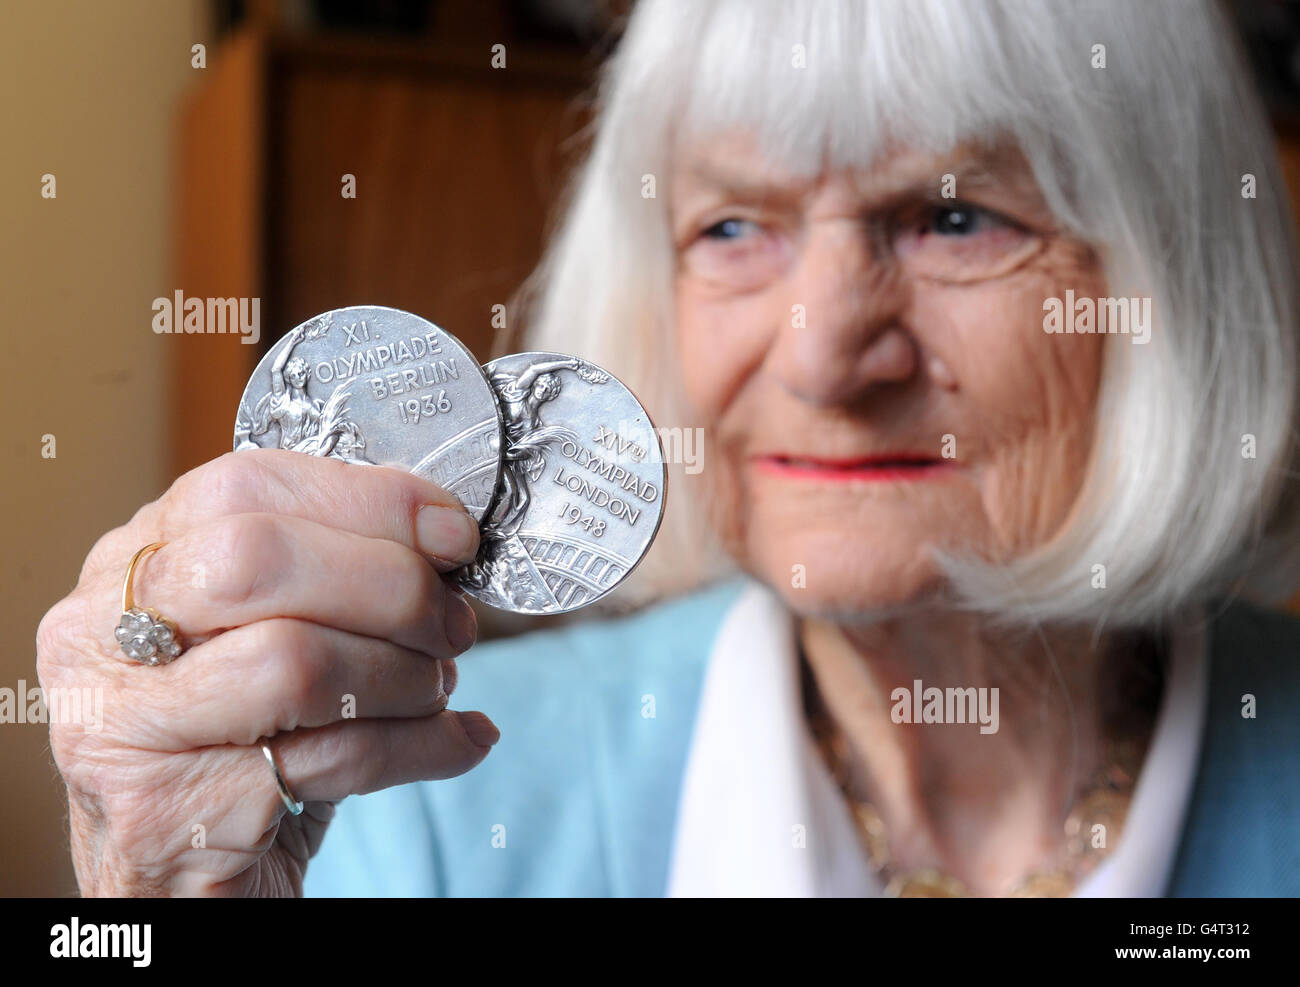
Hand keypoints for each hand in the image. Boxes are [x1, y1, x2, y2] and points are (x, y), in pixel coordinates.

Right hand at [36, 449, 496, 895]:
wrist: (179, 875)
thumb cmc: (239, 735)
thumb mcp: (263, 630)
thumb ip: (325, 570)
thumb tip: (443, 535)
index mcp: (131, 562)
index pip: (245, 486)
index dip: (369, 500)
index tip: (453, 533)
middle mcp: (100, 632)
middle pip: (259, 562)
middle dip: (390, 586)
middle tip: (452, 623)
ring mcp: (123, 725)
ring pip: (296, 660)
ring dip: (406, 675)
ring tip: (437, 690)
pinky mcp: (169, 811)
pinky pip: (331, 757)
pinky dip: (422, 746)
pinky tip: (460, 740)